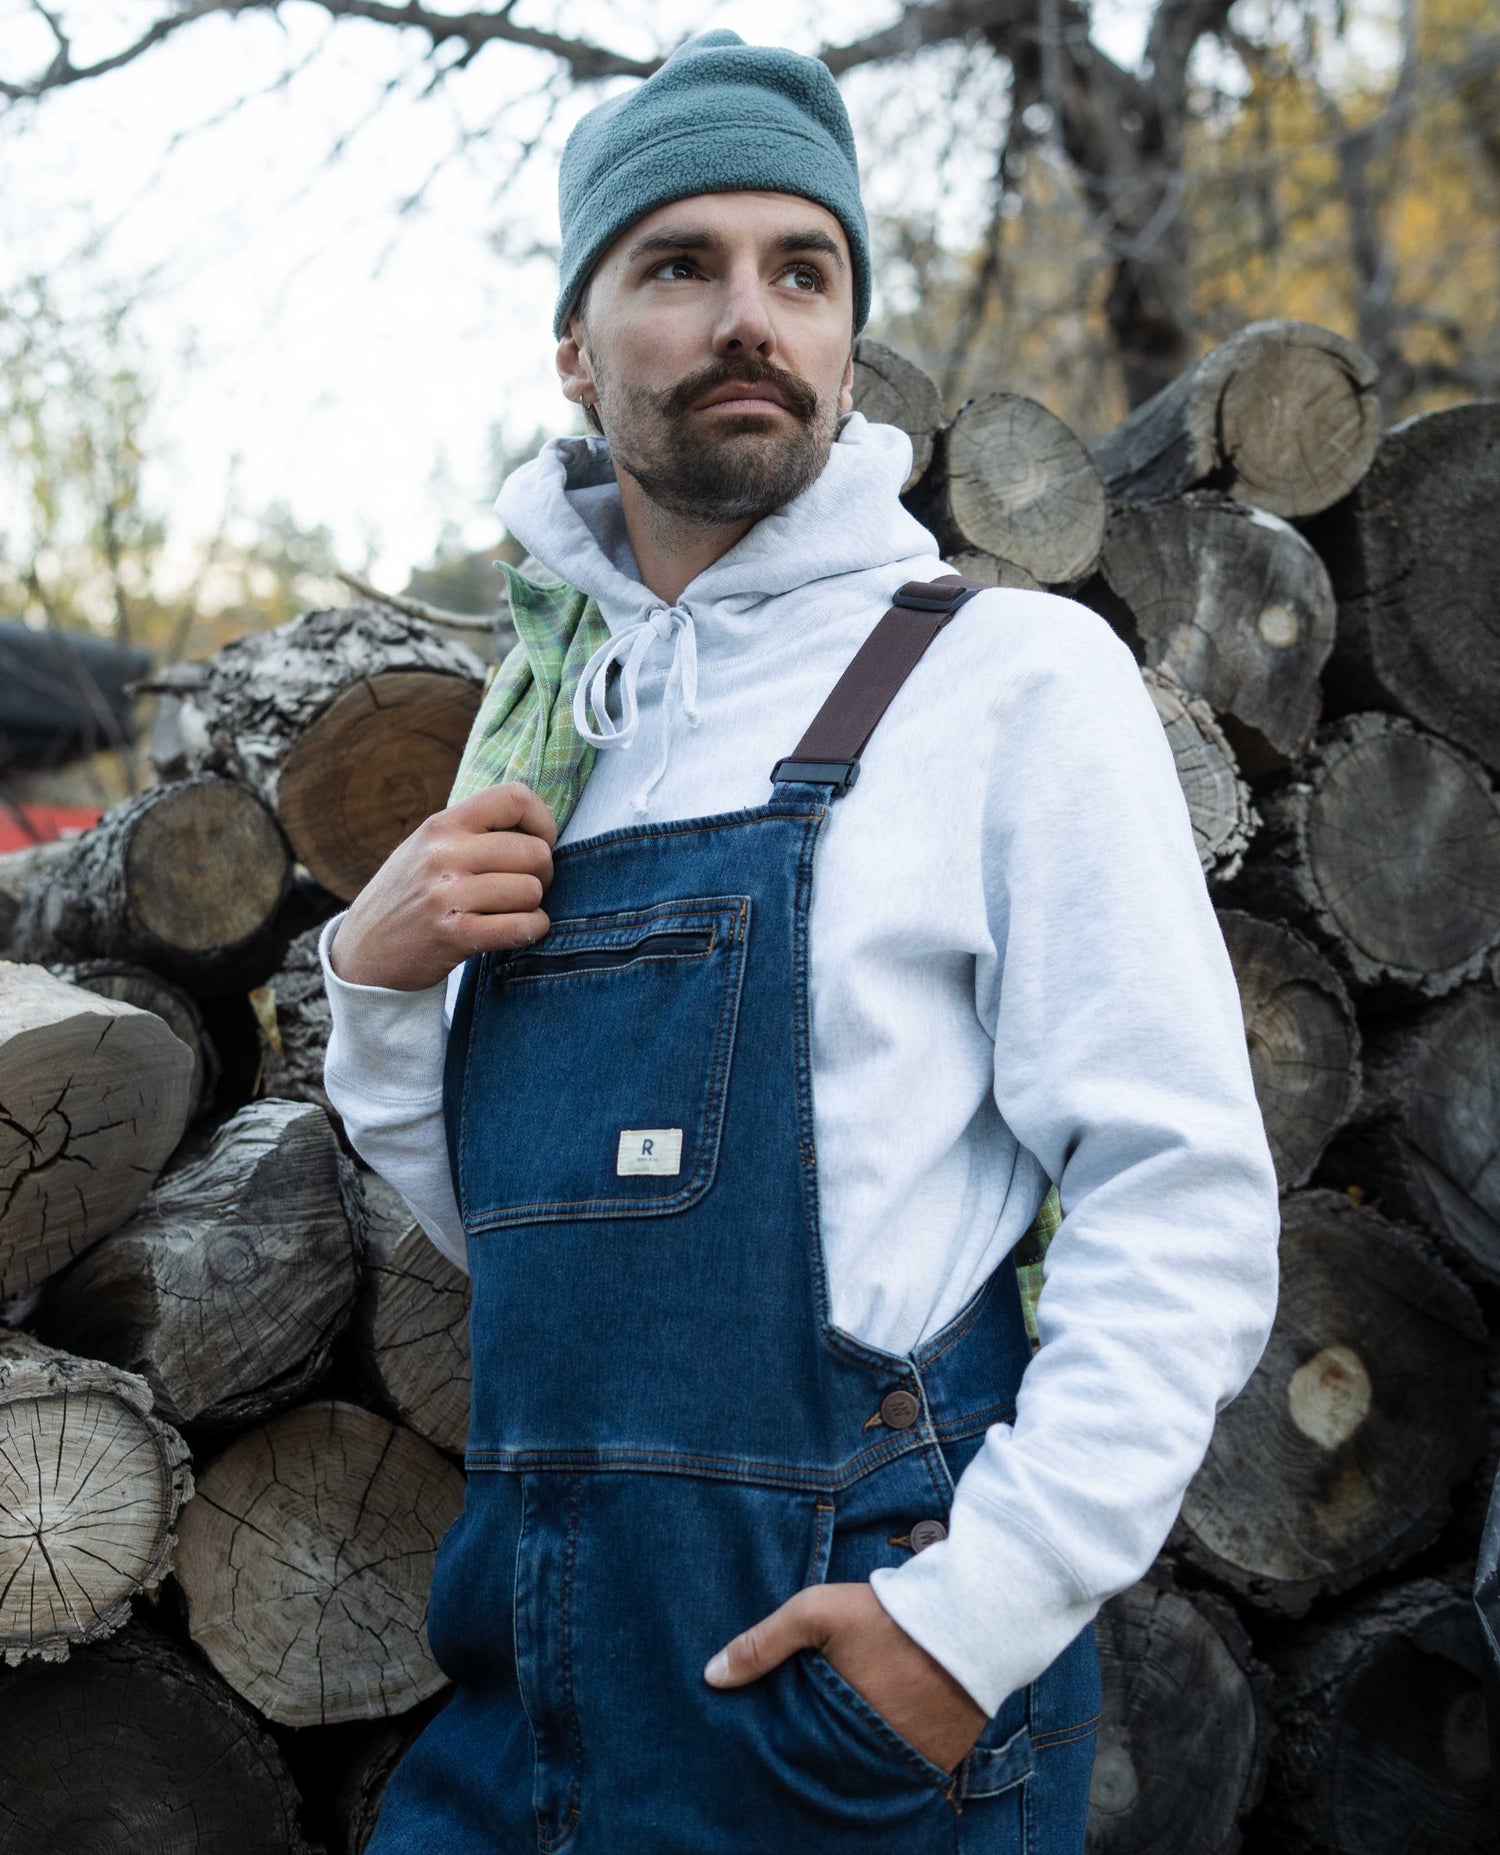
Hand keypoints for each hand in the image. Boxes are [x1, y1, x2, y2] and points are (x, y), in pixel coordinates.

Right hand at [329, 782, 558, 990]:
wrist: (364, 952)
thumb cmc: (409, 896)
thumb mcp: (427, 848)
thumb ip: (473, 831)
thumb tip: (536, 823)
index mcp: (442, 825)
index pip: (514, 798)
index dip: (542, 822)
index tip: (540, 844)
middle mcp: (443, 854)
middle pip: (534, 852)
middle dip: (543, 874)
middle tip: (524, 888)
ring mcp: (446, 895)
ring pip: (531, 891)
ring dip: (533, 906)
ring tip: (511, 911)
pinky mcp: (453, 936)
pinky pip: (522, 927)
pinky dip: (531, 930)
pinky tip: (517, 930)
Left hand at [704, 1582, 986, 1773]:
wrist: (974, 1618)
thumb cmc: (888, 1614)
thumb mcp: (818, 1613)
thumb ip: (764, 1643)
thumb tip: (711, 1676)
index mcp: (839, 1728)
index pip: (797, 1756)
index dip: (784, 1745)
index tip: (774, 1734)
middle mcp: (876, 1757)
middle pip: (832, 1767)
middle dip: (819, 1752)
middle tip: (811, 1733)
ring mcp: (912, 1762)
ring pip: (870, 1768)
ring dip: (857, 1752)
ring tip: (844, 1731)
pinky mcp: (942, 1758)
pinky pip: (906, 1765)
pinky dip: (893, 1751)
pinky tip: (884, 1727)